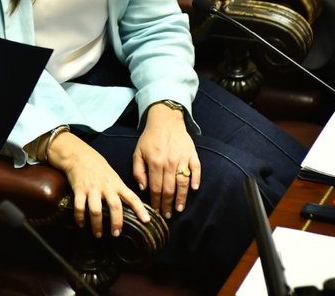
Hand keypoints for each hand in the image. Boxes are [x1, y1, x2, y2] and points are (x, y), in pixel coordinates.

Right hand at [46, 132, 149, 237]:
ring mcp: (92, 189)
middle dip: (116, 222)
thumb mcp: (113, 177)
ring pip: (96, 210)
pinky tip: (81, 224)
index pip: (132, 197)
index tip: (146, 221)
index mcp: (117, 184)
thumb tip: (130, 208)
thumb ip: (120, 191)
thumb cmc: (99, 168)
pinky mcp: (79, 190)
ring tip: (98, 234)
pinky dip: (80, 217)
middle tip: (116, 234)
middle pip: (115, 206)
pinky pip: (79, 206)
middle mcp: (106, 187)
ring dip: (97, 225)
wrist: (80, 156)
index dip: (140, 209)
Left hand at [133, 103, 199, 218]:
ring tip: (179, 208)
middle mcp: (169, 162)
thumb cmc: (150, 138)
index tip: (157, 212)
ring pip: (183, 183)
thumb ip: (138, 171)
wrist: (166, 120)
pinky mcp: (192, 154)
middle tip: (168, 215)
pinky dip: (196, 180)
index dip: (156, 202)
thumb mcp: (138, 152)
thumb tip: (144, 188)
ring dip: (182, 198)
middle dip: (168, 204)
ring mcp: (182, 158)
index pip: (156, 188)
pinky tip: (195, 189)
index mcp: (155, 163)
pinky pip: (196, 169)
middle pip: (169, 189)